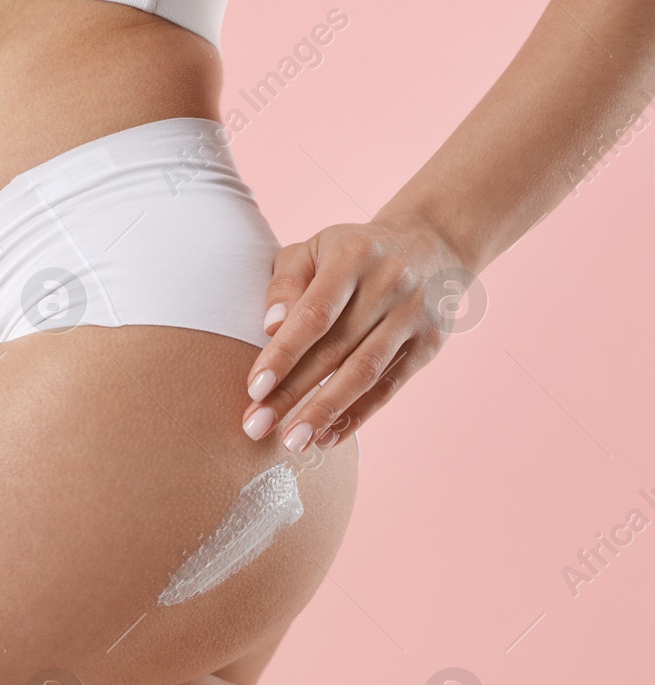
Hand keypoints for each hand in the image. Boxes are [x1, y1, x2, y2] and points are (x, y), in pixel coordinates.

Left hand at [241, 211, 471, 452]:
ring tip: (292, 442)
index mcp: (353, 256)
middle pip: (336, 349)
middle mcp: (390, 284)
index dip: (283, 354)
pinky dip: (358, 416)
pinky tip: (326, 438)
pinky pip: (390, 386)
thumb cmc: (350, 253)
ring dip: (325, 412)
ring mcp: (414, 315)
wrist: (431, 242)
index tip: (254, 389)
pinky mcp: (430, 342)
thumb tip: (270, 327)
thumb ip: (286, 284)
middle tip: (256, 427)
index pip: (314, 314)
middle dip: (292, 393)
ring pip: (365, 373)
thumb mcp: (313, 250)